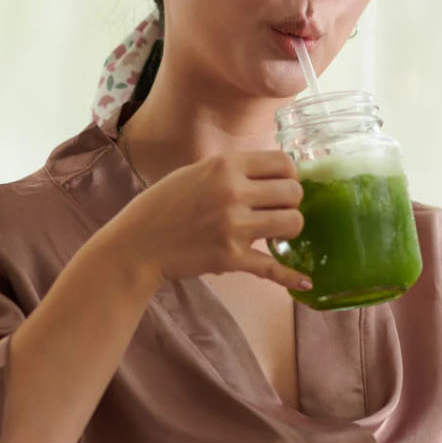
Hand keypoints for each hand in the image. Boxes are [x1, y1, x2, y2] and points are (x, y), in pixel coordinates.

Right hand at [108, 151, 308, 290]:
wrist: (136, 245)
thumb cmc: (162, 206)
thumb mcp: (195, 172)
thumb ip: (231, 171)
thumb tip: (271, 174)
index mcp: (225, 166)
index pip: (284, 162)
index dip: (290, 175)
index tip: (283, 185)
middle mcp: (233, 192)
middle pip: (294, 193)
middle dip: (292, 202)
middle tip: (278, 211)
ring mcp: (234, 226)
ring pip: (293, 223)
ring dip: (290, 230)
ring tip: (276, 233)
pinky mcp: (231, 258)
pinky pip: (273, 267)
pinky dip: (291, 276)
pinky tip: (306, 280)